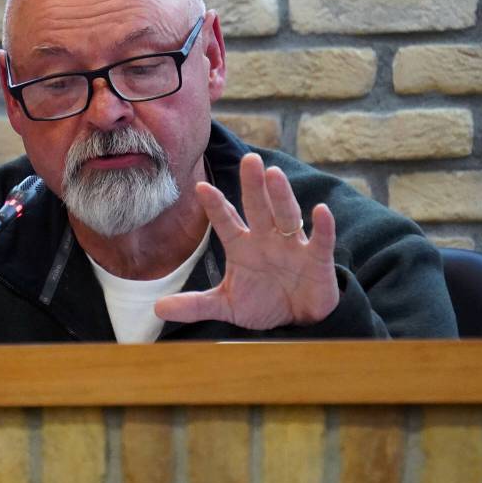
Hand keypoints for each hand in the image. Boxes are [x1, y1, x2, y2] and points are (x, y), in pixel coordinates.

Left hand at [155, 153, 338, 329]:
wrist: (297, 323)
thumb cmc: (261, 304)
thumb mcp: (226, 306)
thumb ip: (195, 305)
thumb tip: (158, 308)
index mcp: (242, 246)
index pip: (226, 222)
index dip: (215, 206)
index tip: (201, 188)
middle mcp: (266, 239)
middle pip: (258, 208)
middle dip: (253, 185)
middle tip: (249, 160)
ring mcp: (292, 246)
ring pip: (286, 216)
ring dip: (281, 196)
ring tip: (274, 174)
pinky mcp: (317, 260)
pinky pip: (320, 241)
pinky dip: (323, 227)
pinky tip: (321, 210)